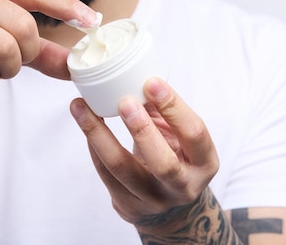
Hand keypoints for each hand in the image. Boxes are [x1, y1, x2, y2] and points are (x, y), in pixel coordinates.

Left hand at [70, 77, 219, 233]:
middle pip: (163, 162)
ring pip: (122, 168)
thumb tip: (137, 76)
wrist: (170, 208)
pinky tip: (84, 122)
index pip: (194, 133)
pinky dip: (93, 144)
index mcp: (204, 163)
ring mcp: (155, 201)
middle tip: (123, 101)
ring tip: (80, 106)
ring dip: (98, 133)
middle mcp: (183, 186)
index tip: (151, 82)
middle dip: (141, 129)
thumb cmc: (175, 158)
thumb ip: (162, 111)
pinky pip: (105, 172)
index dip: (174, 107)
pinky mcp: (128, 207)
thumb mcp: (179, 136)